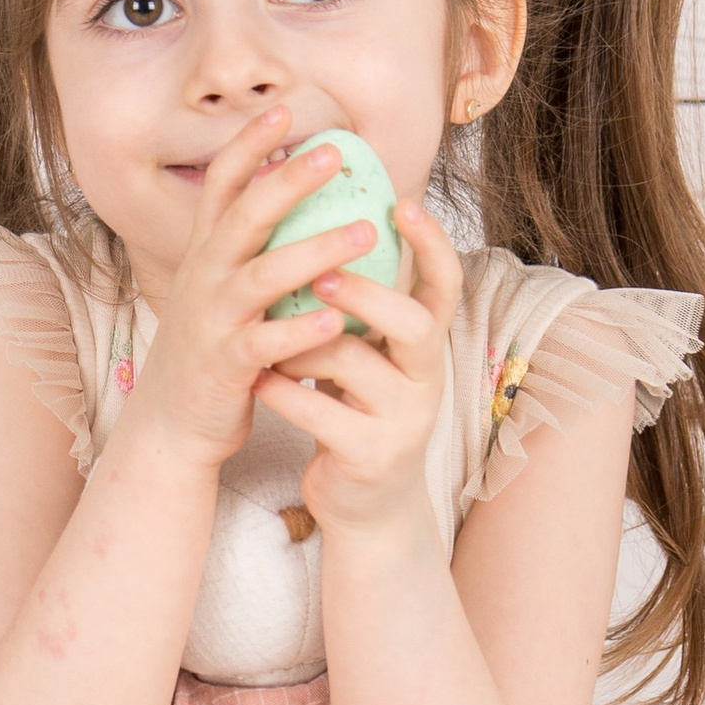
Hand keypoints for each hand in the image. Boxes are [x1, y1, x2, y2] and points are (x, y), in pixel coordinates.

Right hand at [123, 110, 371, 470]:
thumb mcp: (218, 281)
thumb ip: (247, 239)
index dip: (249, 144)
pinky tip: (339, 321)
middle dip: (287, 182)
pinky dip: (302, 332)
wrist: (174, 418)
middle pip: (244, 216)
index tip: (283, 109)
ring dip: (314, 252)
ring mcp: (214, 319)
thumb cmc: (212, 341)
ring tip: (363, 234)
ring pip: (262, 276)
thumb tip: (287, 183)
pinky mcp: (228, 365)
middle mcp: (205, 276)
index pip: (222, 183)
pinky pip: (268, 343)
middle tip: (333, 153)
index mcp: (206, 250)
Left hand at [260, 201, 465, 538]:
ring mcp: (402, 421)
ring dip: (303, 345)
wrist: (364, 503)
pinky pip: (320, 411)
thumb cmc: (356, 409)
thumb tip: (325, 224)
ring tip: (269, 343)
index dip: (432, 244)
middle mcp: (426, 380)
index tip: (402, 201)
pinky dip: (282, 390)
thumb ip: (360, 306)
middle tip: (322, 274)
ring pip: (355, 364)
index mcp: (424, 346)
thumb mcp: (370, 355)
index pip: (446, 286)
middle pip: (417, 325)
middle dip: (368, 294)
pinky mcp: (369, 456)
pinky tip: (258, 380)